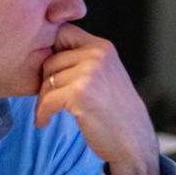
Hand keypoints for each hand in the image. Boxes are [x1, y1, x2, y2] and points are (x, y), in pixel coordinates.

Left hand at [36, 23, 160, 174]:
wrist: (133, 142)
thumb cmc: (115, 112)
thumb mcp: (105, 75)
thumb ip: (82, 59)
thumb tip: (42, 51)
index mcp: (102, 47)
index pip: (62, 32)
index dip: (48, 51)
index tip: (46, 74)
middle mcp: (97, 54)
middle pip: (49, 59)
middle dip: (44, 82)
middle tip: (48, 100)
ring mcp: (89, 72)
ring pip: (46, 81)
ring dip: (42, 100)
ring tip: (47, 113)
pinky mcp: (79, 93)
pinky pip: (47, 100)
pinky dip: (41, 113)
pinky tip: (44, 122)